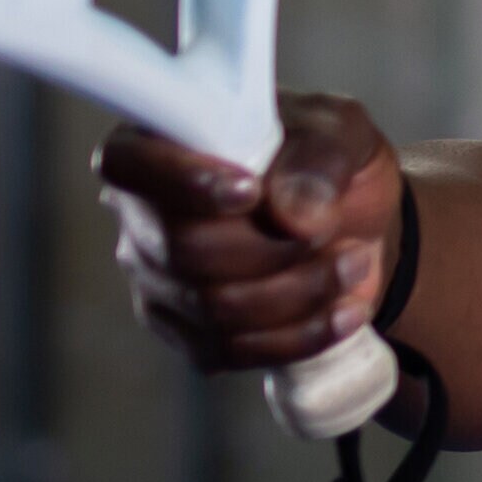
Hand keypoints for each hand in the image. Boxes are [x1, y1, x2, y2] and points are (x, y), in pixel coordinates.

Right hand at [96, 94, 401, 376]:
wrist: (354, 223)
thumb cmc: (327, 162)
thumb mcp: (340, 133)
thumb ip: (318, 158)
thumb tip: (292, 215)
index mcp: (161, 143)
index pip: (127, 163)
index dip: (183, 181)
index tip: (251, 191)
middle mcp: (143, 215)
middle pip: (184, 250)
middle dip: (274, 248)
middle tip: (329, 230)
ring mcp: (160, 280)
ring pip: (215, 307)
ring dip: (301, 291)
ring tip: (353, 262)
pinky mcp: (190, 332)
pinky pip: (232, 349)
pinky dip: (301, 335)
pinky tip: (345, 309)